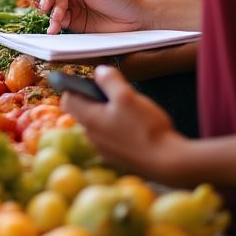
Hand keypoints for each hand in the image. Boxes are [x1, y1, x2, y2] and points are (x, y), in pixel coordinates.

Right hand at [28, 0, 147, 34]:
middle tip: (47, 8)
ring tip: (59, 21)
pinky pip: (56, 22)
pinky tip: (54, 29)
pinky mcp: (73, 22)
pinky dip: (53, 25)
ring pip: (49, 9)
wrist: (135, 19)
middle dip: (44, 1)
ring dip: (50, 14)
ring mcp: (70, 7)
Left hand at [61, 66, 186, 181]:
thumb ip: (110, 80)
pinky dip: (117, 129)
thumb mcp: (127, 96)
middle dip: (96, 99)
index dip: (75, 87)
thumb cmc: (145, 127)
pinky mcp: (117, 158)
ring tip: (130, 111)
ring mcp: (103, 149)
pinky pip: (110, 137)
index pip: (67, 99)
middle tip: (117, 94)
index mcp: (88, 119)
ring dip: (108, 114)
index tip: (92, 81)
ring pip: (98, 124)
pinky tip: (137, 128)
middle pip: (83, 111)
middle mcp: (91, 136)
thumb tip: (99, 71)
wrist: (168, 163)